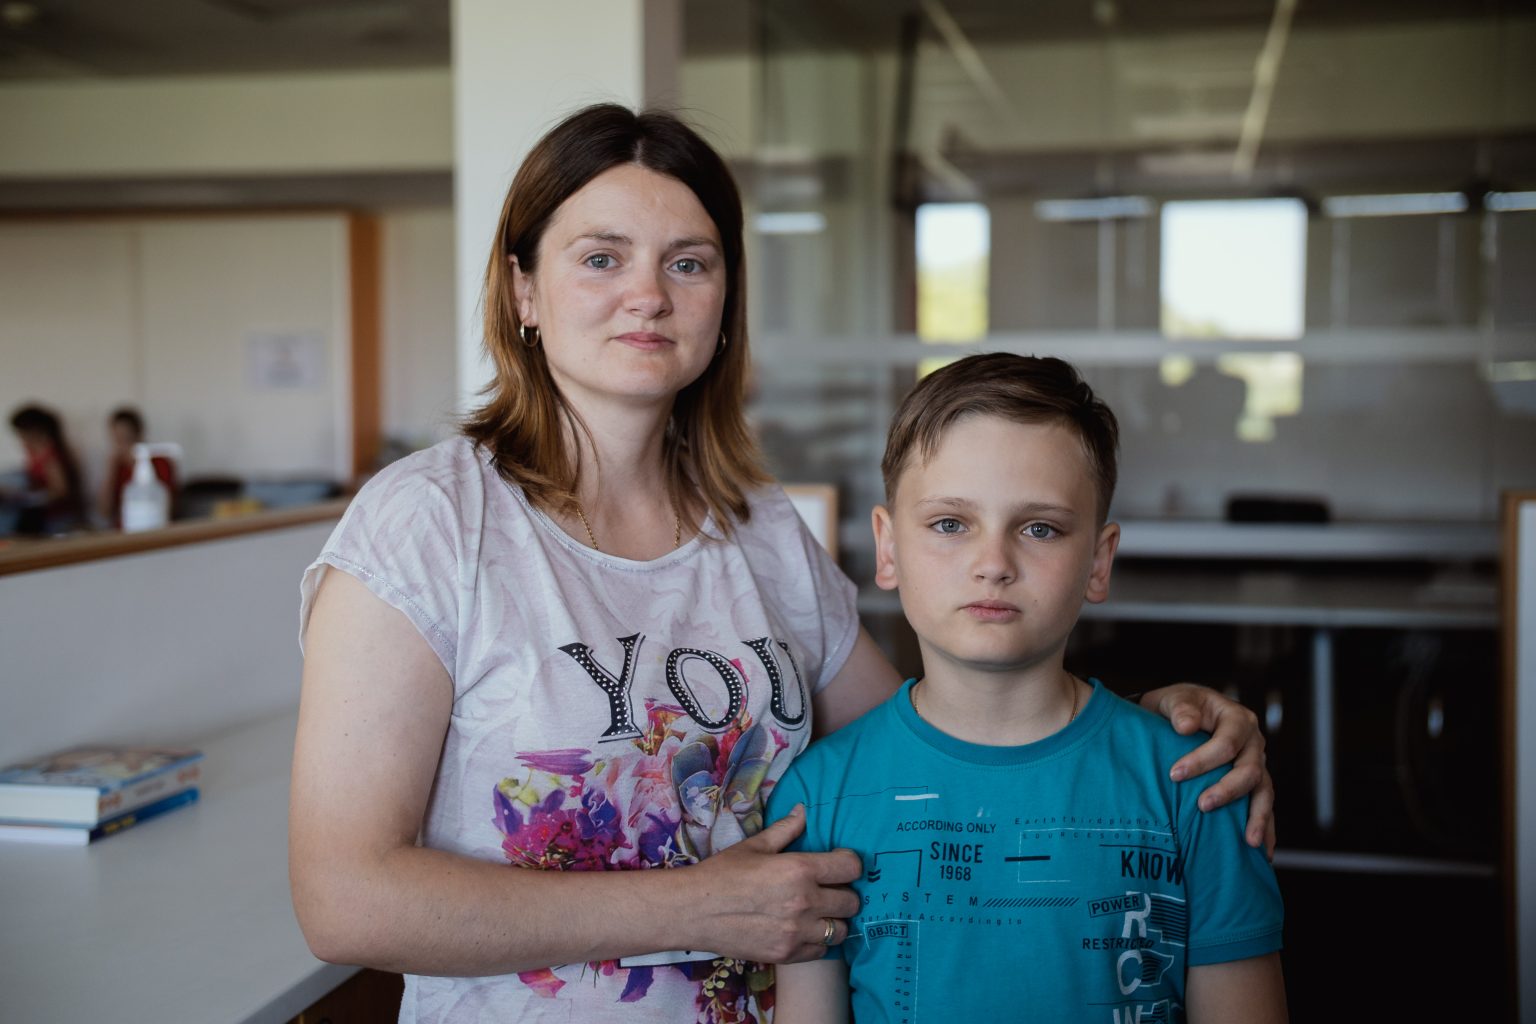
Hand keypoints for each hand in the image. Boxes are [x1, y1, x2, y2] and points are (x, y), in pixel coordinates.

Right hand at [688, 805, 861, 963]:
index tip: (839, 864)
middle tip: (828, 889)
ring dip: (834, 920)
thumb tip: (804, 811)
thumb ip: (786, 829)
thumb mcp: (755, 845)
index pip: (851, 867)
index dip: (849, 863)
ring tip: (818, 912)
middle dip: (844, 892)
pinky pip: (822, 950)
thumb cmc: (722, 873)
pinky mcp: (788, 954)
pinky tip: (803, 929)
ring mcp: (798, 932)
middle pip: (852, 901)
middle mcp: (805, 902)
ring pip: (841, 930)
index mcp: (800, 869)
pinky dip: (818, 941)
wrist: (694, 911)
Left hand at [1140, 684, 1276, 856]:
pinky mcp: (1253, 786)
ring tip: (1249, 842)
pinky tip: (1263, 854)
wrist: (1182, 716)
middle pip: (1250, 771)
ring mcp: (1256, 766)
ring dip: (1257, 817)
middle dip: (1227, 790)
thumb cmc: (1178, 708)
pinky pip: (1264, 808)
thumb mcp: (1175, 699)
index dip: (1203, 760)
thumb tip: (1185, 726)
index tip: (1175, 774)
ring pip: (1264, 793)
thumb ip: (1180, 709)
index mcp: (1237, 719)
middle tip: (1202, 805)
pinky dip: (1266, 830)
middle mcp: (1253, 744)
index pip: (1226, 743)